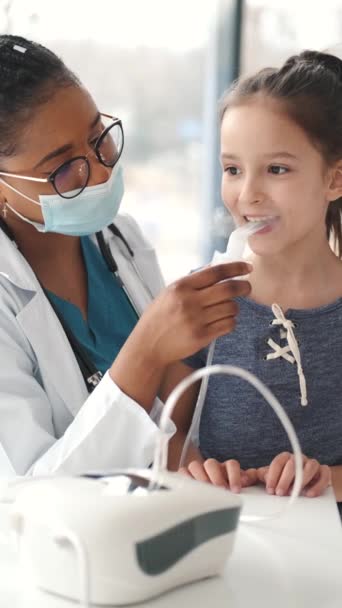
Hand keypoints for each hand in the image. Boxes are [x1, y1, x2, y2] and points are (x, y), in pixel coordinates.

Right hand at [132, 262, 251, 366]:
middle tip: (247, 288)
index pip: (215, 272)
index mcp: (181, 286)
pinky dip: (231, 322)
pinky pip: (228, 325)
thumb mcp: (169, 292)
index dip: (235, 268)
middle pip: (228, 289)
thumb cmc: (159, 317)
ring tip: (228, 309)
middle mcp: (189, 301)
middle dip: (243, 287)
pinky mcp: (201, 337)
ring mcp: (196, 320)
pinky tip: (224, 321)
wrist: (148, 345)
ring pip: (231, 308)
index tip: (247, 267)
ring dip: (234, 307)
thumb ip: (192, 281)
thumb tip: (216, 268)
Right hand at [179, 458, 258, 492]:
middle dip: (216, 477)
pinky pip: (183, 471)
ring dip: (200, 477)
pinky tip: (190, 487)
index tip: (236, 490)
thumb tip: (247, 480)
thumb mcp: (240, 486)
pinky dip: (185, 477)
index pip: (231, 464)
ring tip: (205, 491)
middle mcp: (213, 467)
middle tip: (220, 489)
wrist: (216, 494)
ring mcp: (199, 470)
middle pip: (211, 463)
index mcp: (227, 467)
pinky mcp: (187, 475)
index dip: (234, 476)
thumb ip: (245, 481)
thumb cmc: (229, 490)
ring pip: (195, 465)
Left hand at [257, 452, 331, 497]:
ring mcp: (312, 464)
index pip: (278, 462)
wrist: (307, 481)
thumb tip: (241, 478)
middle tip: (279, 493)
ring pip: (309, 467)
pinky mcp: (324, 471)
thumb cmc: (286, 479)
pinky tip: (309, 494)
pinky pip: (323, 474)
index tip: (269, 489)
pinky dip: (317, 484)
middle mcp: (298, 458)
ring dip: (301, 481)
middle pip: (292, 464)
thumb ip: (258, 476)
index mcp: (285, 458)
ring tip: (294, 493)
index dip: (273, 476)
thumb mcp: (271, 477)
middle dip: (285, 479)